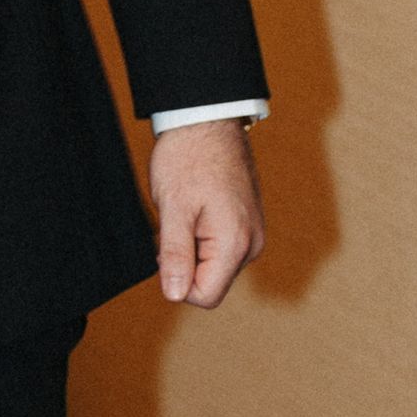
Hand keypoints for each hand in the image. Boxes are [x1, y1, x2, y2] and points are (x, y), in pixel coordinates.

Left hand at [152, 116, 262, 308]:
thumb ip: (176, 255)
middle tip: (172, 223)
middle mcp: (251, 245)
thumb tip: (175, 294)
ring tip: (182, 212)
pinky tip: (191, 209)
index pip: (205, 295)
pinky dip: (198, 235)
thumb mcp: (173, 208)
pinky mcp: (245, 224)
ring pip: (211, 264)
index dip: (177, 281)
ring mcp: (251, 234)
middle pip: (209, 282)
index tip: (164, 248)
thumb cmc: (189, 158)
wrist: (207, 120)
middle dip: (183, 262)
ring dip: (189, 247)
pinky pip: (217, 247)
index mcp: (236, 244)